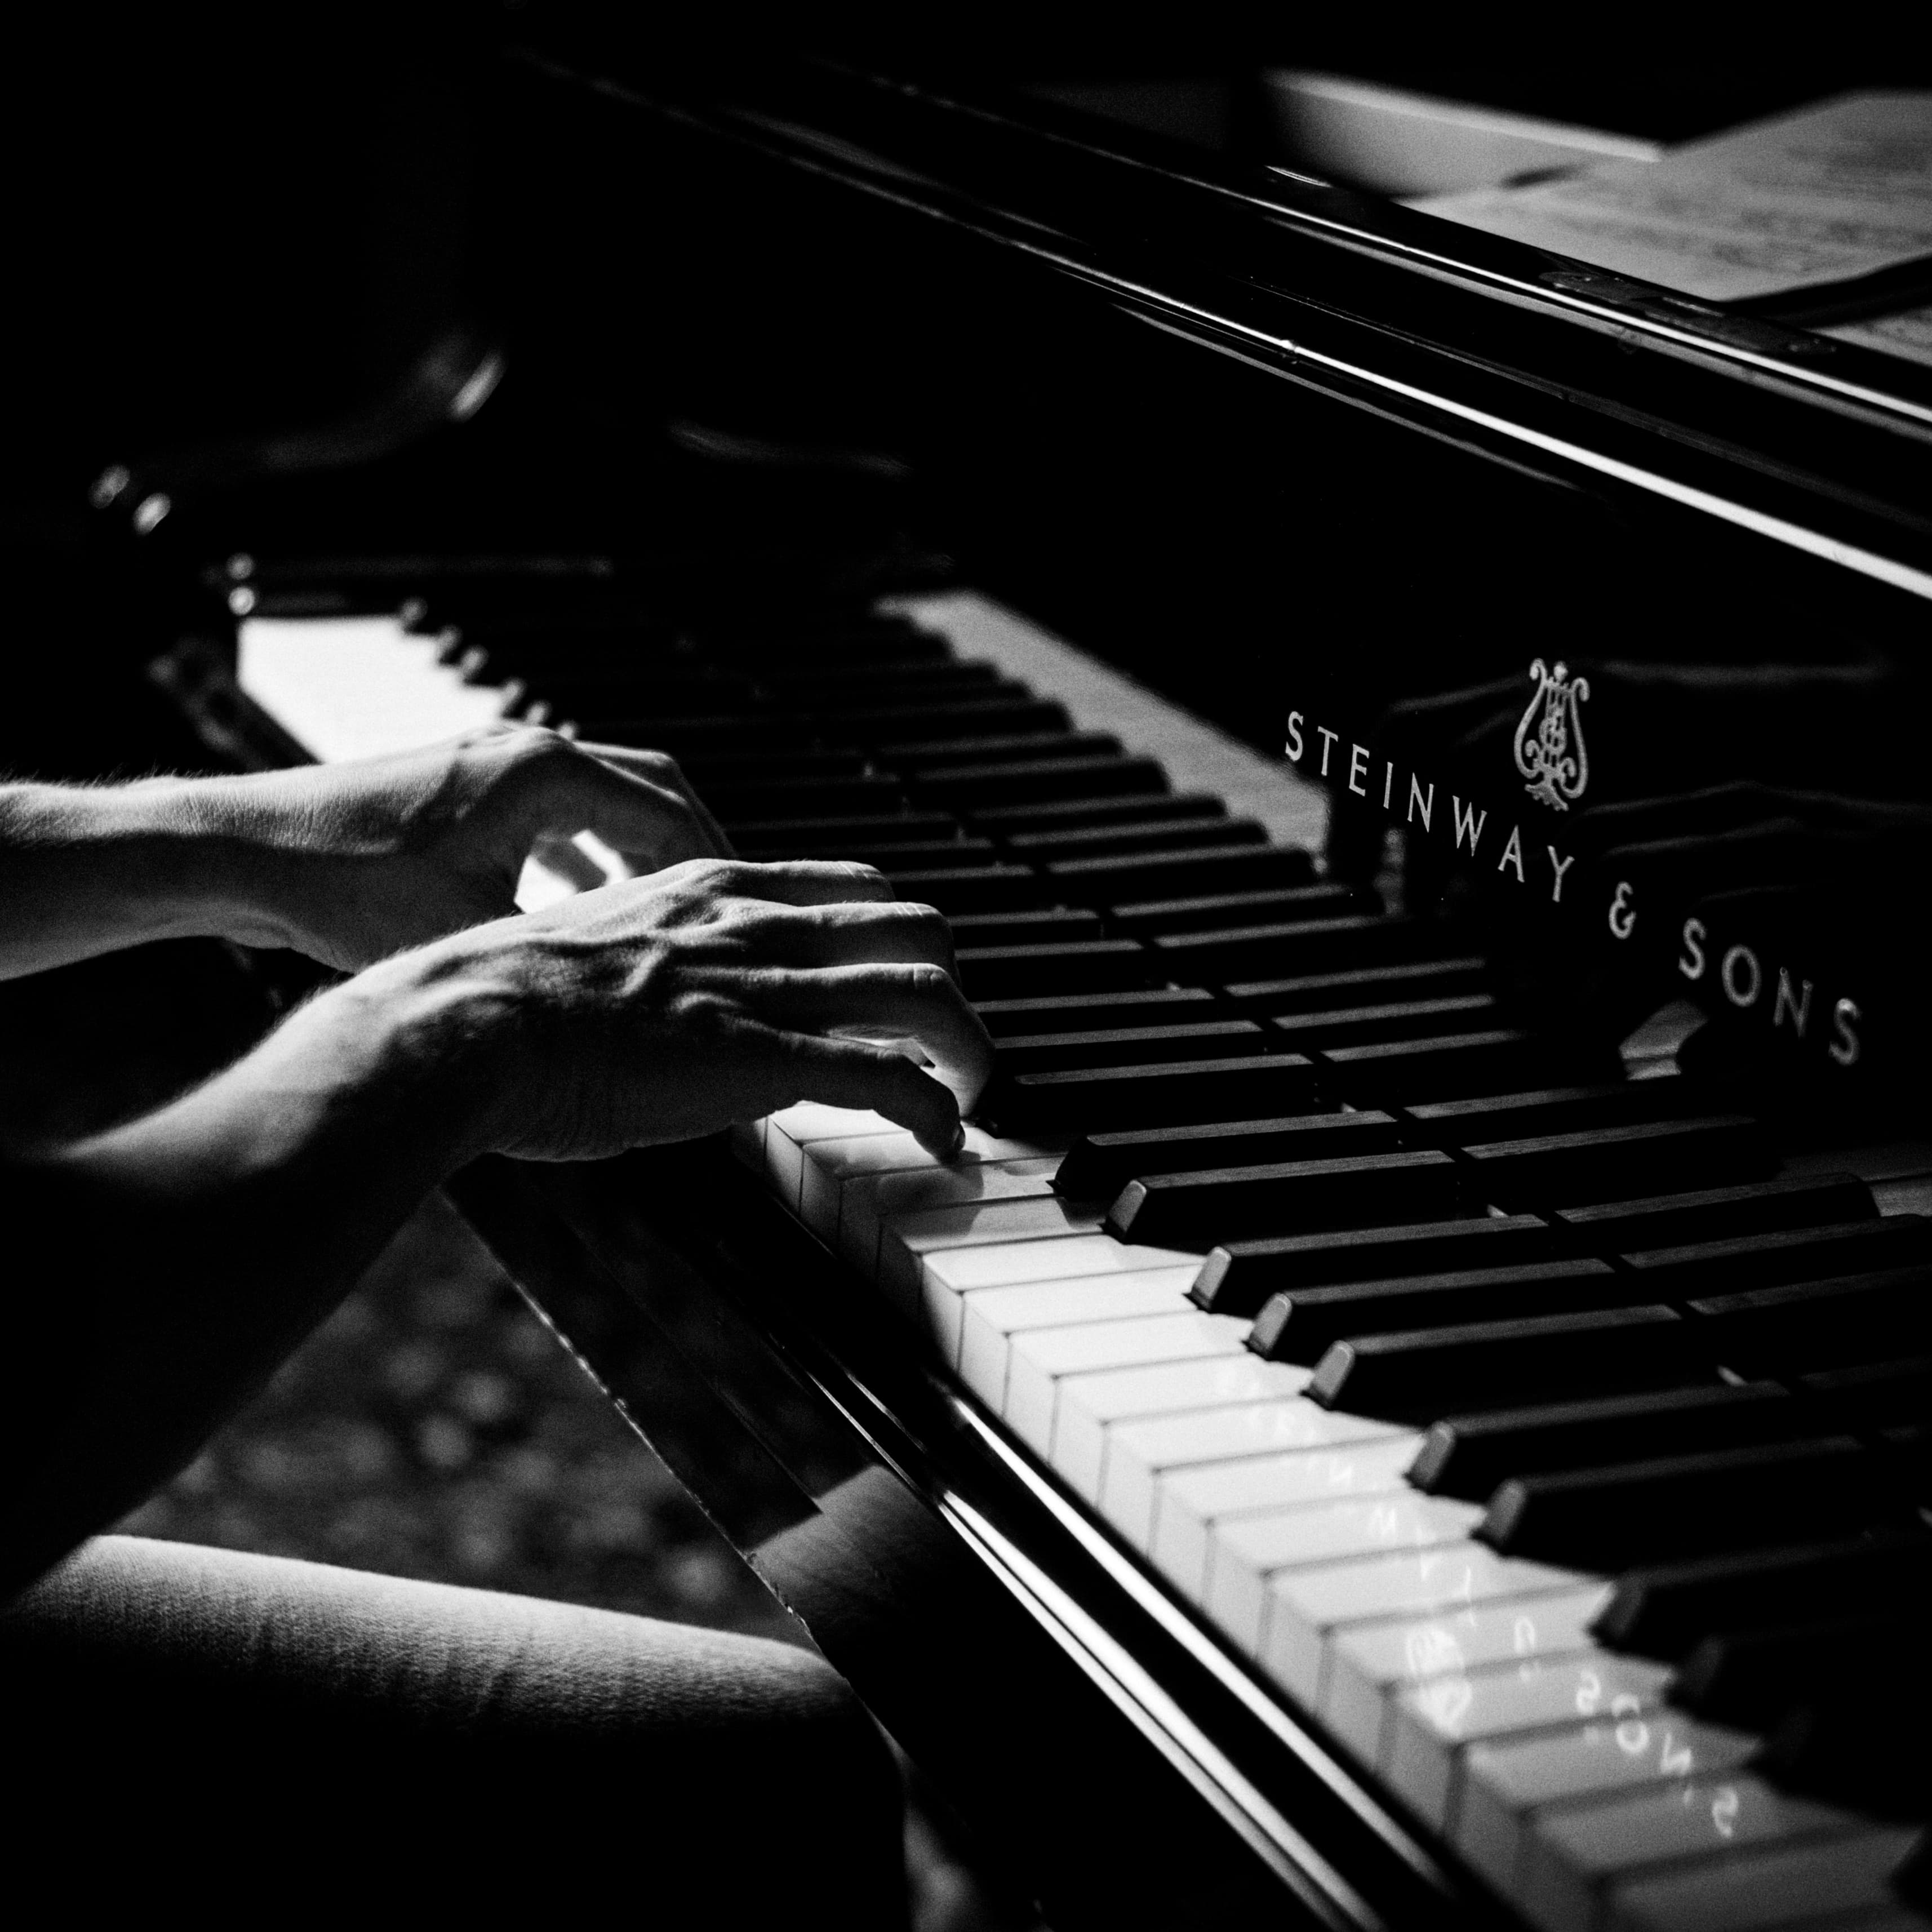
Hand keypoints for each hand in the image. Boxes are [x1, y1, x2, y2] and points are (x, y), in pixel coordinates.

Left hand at [216, 724, 731, 970]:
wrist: (245, 854)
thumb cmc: (347, 890)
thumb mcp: (475, 935)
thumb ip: (565, 953)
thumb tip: (635, 999)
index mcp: (545, 773)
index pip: (669, 810)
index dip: (718, 867)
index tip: (748, 916)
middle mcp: (526, 750)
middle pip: (653, 785)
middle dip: (695, 846)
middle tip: (730, 906)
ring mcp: (493, 760)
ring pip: (605, 793)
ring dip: (643, 845)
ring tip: (676, 909)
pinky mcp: (464, 783)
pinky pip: (558, 807)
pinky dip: (590, 847)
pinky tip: (591, 901)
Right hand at [372, 857, 993, 1160]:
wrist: (469, 1022)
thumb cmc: (505, 1001)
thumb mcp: (597, 949)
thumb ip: (656, 966)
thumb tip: (669, 1010)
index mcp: (714, 890)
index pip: (850, 886)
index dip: (898, 934)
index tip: (904, 979)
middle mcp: (755, 925)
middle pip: (914, 927)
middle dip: (951, 984)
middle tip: (950, 1041)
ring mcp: (763, 987)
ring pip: (924, 993)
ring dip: (969, 1049)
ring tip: (975, 1093)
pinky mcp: (761, 1057)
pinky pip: (887, 1077)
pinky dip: (935, 1110)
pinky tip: (942, 1142)